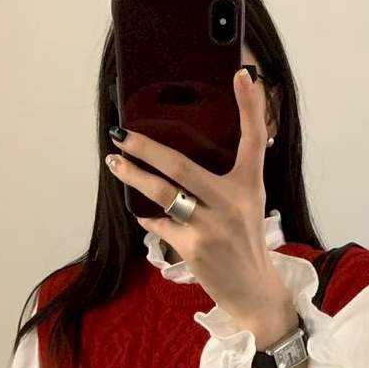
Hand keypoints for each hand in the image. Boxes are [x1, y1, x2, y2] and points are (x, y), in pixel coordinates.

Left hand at [105, 67, 293, 342]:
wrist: (254, 293)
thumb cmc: (245, 245)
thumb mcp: (247, 206)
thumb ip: (226, 181)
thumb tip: (184, 159)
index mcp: (249, 186)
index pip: (254, 138)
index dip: (250, 105)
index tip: (241, 74)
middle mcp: (233, 201)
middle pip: (181, 164)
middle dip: (145, 147)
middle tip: (121, 134)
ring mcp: (212, 225)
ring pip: (162, 192)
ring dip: (133, 175)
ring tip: (114, 163)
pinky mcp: (194, 247)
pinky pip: (160, 223)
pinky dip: (148, 217)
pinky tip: (140, 212)